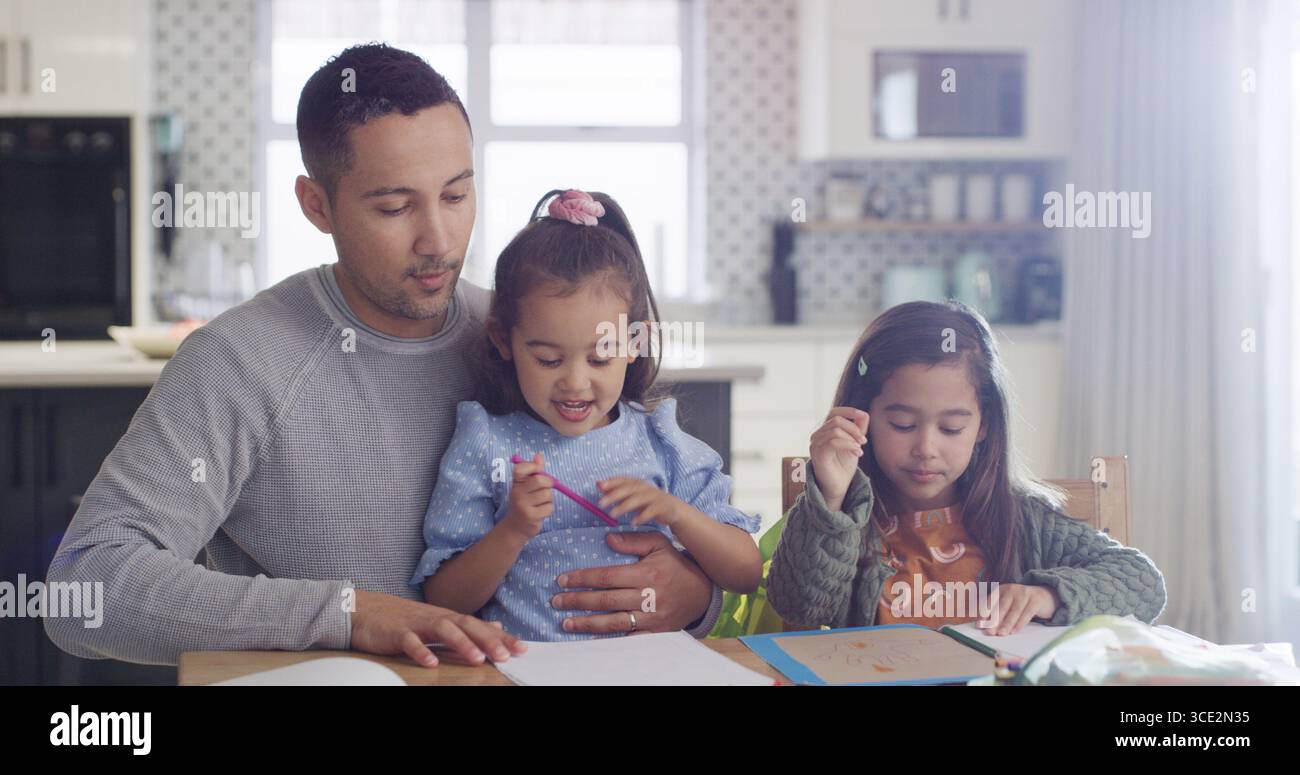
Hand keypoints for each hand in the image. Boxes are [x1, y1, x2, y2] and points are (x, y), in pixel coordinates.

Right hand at [349, 590, 526, 666]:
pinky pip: (409, 642)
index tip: (522, 648)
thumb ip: (467, 627)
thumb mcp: (439, 620)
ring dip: (461, 644)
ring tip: (477, 658)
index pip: (479, 626)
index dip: (501, 637)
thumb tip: (497, 627)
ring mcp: (416, 623)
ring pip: (442, 630)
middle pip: (466, 625)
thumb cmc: (403, 619)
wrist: (363, 609)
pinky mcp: (396, 632)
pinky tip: (431, 664)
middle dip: (488, 640)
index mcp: (447, 617)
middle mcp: (436, 617)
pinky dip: (421, 652)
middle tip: (507, 654)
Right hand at [502, 452, 553, 539]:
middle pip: (540, 480)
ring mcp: (523, 506)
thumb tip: (539, 455)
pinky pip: (549, 507)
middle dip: (548, 483)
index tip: (537, 471)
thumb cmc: (523, 502)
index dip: (533, 466)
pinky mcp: (531, 517)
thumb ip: (533, 471)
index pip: (521, 468)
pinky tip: (540, 512)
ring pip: (547, 495)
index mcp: (515, 483)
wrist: (515, 527)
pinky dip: (548, 509)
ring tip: (540, 503)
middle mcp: (517, 493)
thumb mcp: (525, 486)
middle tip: (546, 488)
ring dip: (548, 498)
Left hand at [551, 532, 711, 634]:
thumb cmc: (677, 565)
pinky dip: (610, 640)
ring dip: (587, 622)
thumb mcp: (659, 544)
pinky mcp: (656, 633)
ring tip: (565, 622)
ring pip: (614, 621)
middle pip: (606, 600)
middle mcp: (648, 597)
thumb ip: (633, 541)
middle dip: (578, 601)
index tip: (563, 580)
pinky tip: (591, 638)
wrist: (703, 592)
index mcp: (646, 573)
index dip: (583, 578)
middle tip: (556, 601)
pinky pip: (630, 639)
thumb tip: (607, 539)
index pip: (607, 576)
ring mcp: (652, 618)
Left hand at [596, 477, 684, 526]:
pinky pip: (651, 511)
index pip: (623, 480)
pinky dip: (642, 516)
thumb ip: (616, 490)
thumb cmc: (648, 501)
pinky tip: (633, 523)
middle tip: (600, 504)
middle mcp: (645, 488)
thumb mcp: (633, 495)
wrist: (673, 509)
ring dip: (624, 506)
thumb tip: (598, 484)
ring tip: (612, 514)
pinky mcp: (662, 507)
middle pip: (628, 489)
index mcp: (638, 484)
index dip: (612, 482)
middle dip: (614, 495)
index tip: (599, 486)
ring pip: (638, 499)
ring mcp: (654, 497)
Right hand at [809, 407, 868, 511]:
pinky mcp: (817, 454)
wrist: (838, 486)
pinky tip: (856, 453)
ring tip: (860, 449)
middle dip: (854, 429)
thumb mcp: (854, 443)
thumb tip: (863, 414)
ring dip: (852, 438)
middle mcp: (817, 435)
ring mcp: (815, 444)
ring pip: (835, 430)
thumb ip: (858, 429)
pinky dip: (849, 445)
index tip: (863, 417)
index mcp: (825, 431)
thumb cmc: (844, 466)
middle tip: (864, 442)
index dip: (849, 411)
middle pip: (837, 420)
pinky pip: (833, 441)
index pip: (834, 412)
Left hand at [979, 584, 1059, 635]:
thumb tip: (985, 626)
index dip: (984, 613)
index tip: (980, 625)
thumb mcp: (1008, 603)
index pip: (990, 601)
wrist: (1045, 596)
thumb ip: (998, 612)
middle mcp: (1012, 589)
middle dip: (994, 621)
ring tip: (1001, 634)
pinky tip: (1014, 631)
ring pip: (1014, 611)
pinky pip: (1026, 613)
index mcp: (1001, 589)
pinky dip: (1020, 623)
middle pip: (1001, 606)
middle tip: (989, 632)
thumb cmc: (1022, 603)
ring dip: (1006, 624)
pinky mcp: (1035, 600)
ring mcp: (1024, 593)